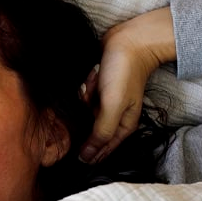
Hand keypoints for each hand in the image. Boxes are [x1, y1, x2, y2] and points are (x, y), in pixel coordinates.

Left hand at [80, 6, 176, 162]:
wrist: (128, 41)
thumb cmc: (124, 73)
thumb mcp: (113, 106)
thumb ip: (101, 133)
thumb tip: (86, 159)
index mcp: (122, 127)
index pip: (100, 151)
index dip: (86, 151)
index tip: (72, 143)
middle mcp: (113, 118)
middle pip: (88, 130)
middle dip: (85, 115)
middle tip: (91, 98)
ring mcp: (104, 104)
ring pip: (83, 112)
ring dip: (86, 97)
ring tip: (96, 81)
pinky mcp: (97, 91)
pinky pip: (83, 96)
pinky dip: (85, 86)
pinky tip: (94, 74)